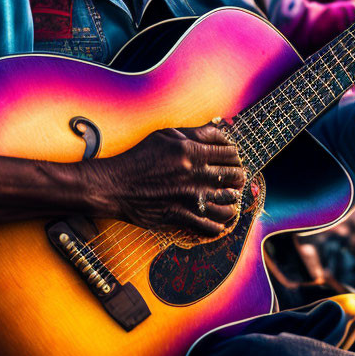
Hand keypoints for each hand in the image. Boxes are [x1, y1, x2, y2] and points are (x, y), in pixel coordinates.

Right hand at [80, 122, 244, 238]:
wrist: (116, 186)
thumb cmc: (140, 157)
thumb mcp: (166, 135)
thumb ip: (196, 133)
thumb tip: (219, 130)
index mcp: (192, 152)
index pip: (230, 154)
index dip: (235, 155)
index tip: (233, 158)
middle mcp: (195, 175)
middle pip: (234, 177)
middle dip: (238, 176)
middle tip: (236, 177)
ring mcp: (189, 198)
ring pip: (228, 202)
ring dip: (232, 199)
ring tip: (230, 197)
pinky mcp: (182, 217)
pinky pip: (211, 225)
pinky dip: (220, 224)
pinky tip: (221, 221)